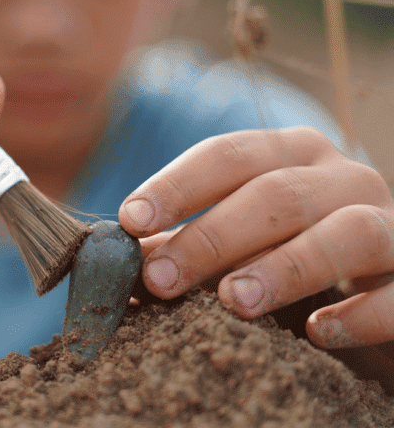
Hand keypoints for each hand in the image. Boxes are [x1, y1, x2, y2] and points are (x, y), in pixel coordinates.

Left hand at [118, 127, 393, 350]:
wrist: (380, 276)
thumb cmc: (289, 251)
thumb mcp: (237, 241)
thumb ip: (186, 244)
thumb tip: (119, 265)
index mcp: (289, 155)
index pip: (225, 154)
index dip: (175, 185)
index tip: (130, 220)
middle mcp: (342, 176)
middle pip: (274, 193)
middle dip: (212, 236)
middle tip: (161, 279)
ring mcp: (390, 220)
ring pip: (345, 230)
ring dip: (285, 266)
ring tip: (232, 302)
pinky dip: (361, 311)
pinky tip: (318, 332)